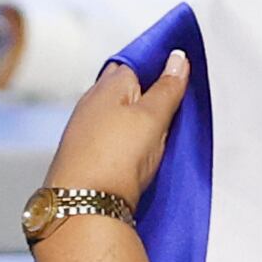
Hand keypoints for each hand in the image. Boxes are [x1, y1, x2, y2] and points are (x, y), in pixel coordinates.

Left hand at [44, 45, 189, 207]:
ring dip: (134, 120)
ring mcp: (84, 127)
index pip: (136, 61)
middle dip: (146, 95)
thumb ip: (167, 87)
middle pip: (125, 89)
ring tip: (156, 134)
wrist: (83, 203)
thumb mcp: (153, 117)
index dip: (158, 68)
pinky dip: (123, 141)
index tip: (178, 78)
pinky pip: (110, 138)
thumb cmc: (115, 157)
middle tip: (172, 108)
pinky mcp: (83, 153)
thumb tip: (177, 58)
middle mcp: (92, 100)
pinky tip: (134, 153)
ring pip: (117, 114)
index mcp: (110, 82)